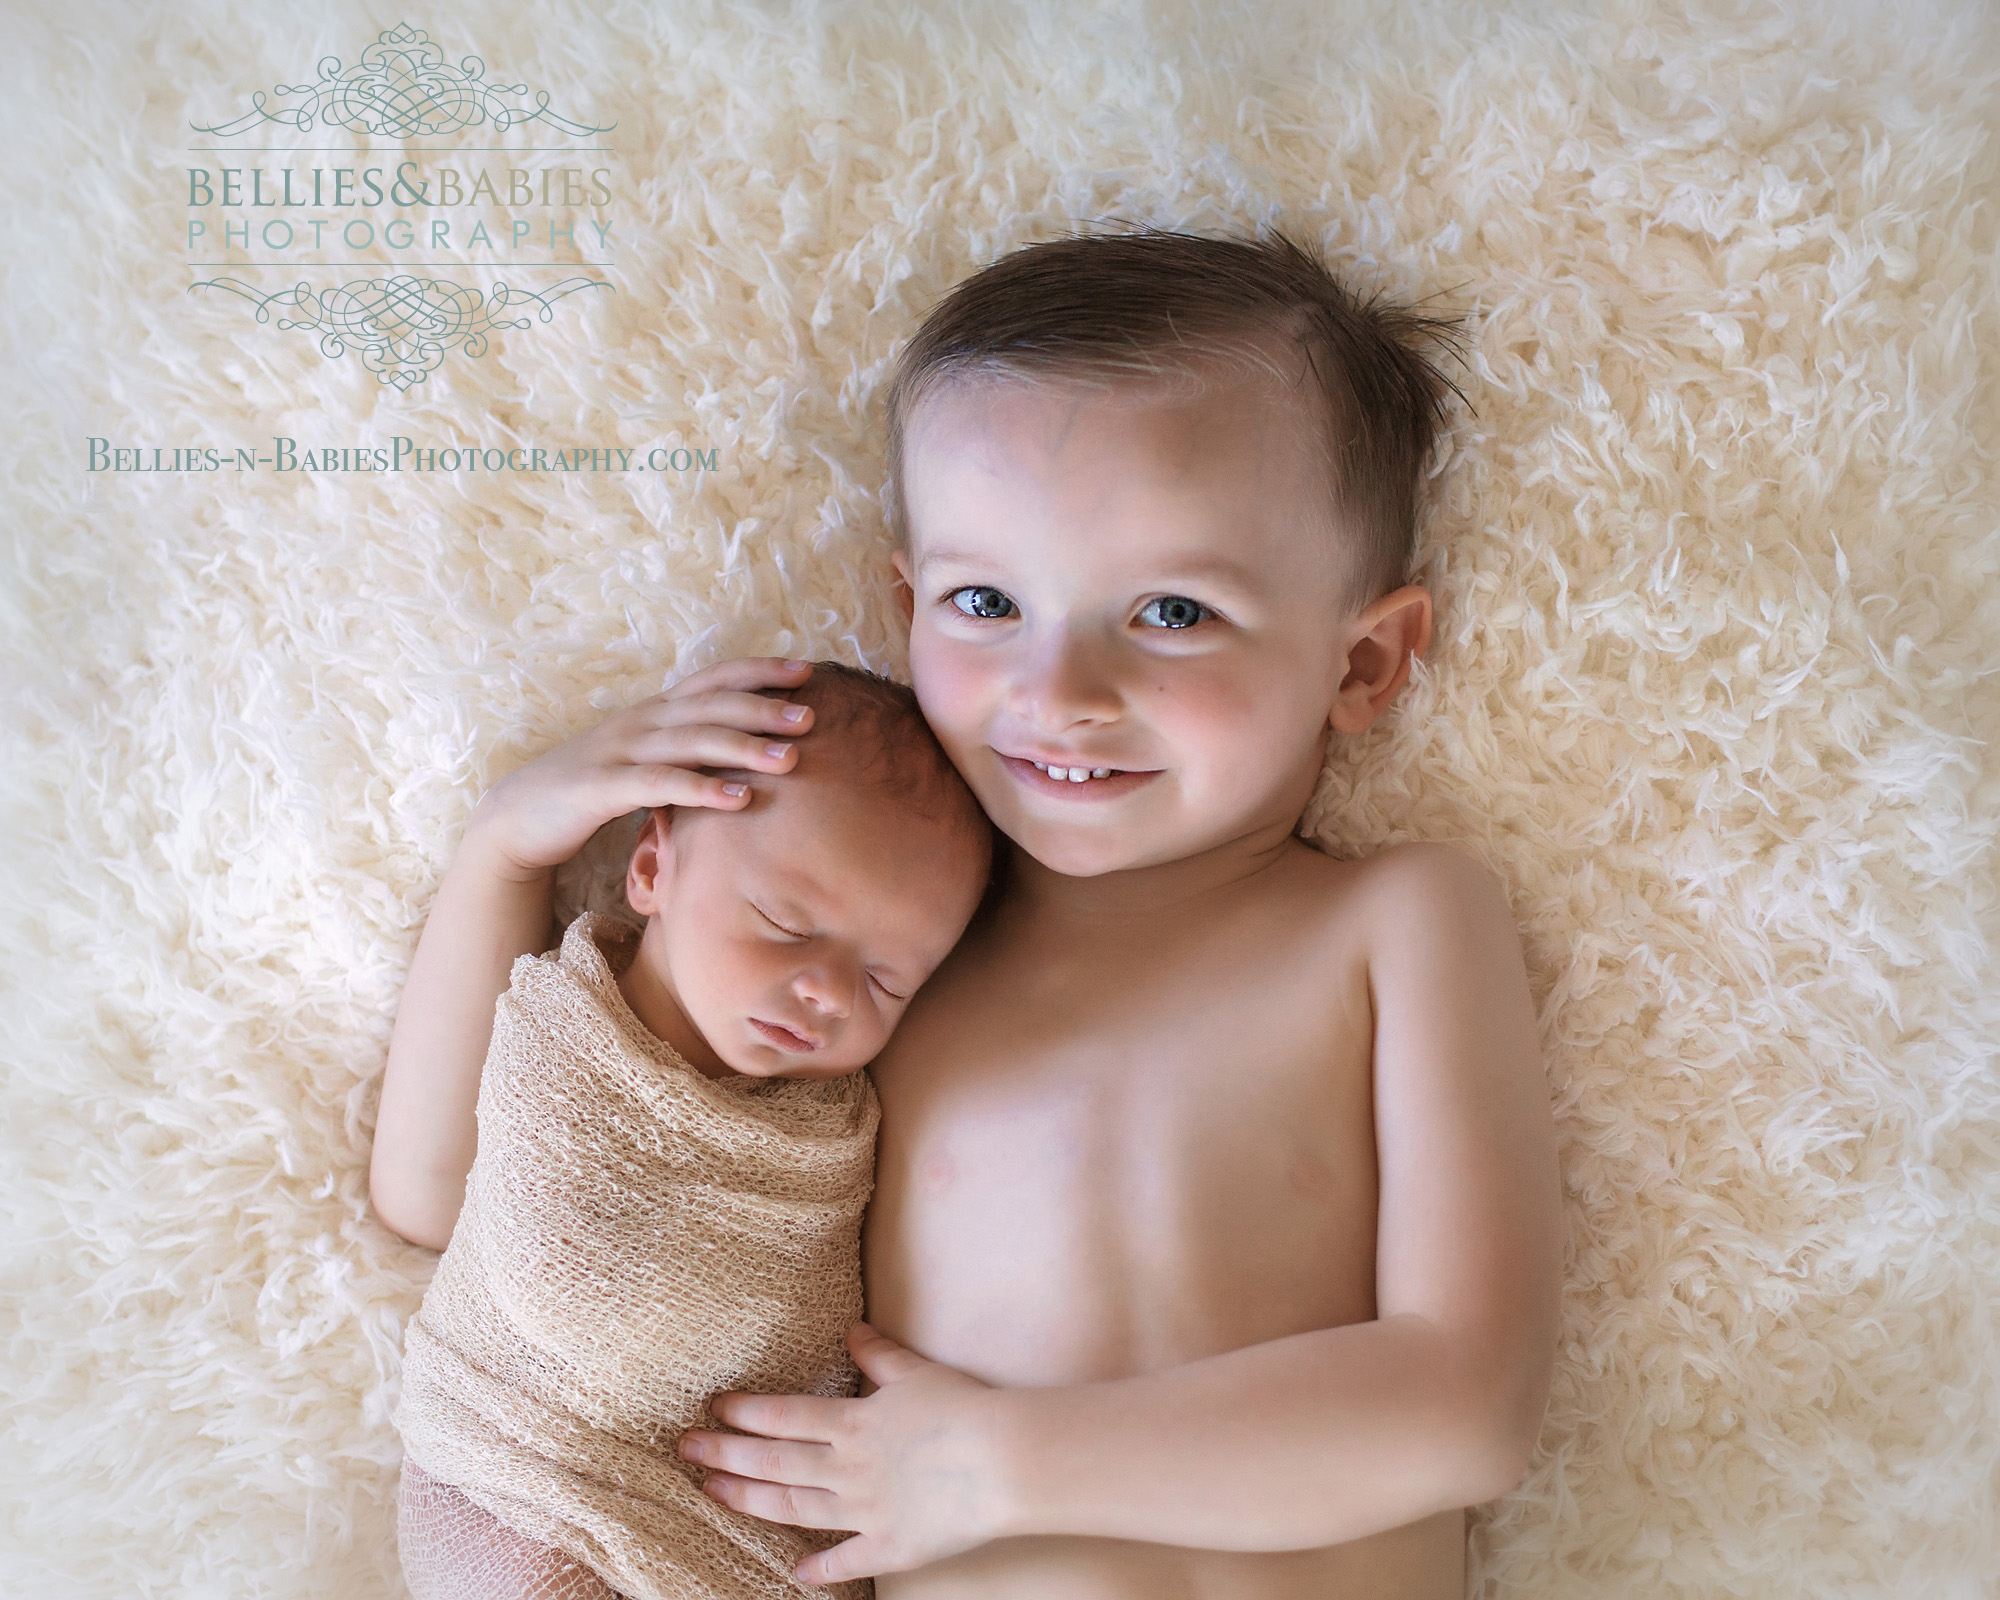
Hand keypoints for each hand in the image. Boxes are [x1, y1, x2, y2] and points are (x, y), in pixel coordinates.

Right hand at [470, 656, 814, 877]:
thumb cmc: (591, 791)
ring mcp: (619, 752)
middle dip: (763, 708)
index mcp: (652, 713)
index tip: (806, 671)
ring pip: (691, 742)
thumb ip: (684, 752)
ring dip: (743, 748)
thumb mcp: (644, 763)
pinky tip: (738, 799)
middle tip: (811, 717)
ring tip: (789, 759)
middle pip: (709, 706)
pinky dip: (702, 789)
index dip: (757, 672)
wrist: (518, 816)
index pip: (711, 680)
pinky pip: (659, 785)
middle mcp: (640, 723)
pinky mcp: (602, 788)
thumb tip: (742, 754)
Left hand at [677, 1323, 1010, 1584]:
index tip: (711, 1408)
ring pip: (794, 1507)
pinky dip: (820, 1568)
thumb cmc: (964, 1408)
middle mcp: (848, 1467)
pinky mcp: (890, 1546)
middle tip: (686, 1450)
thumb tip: (851, 1331)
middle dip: (725, 1454)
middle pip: (774, 1461)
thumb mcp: (916, 1371)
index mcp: (853, 1422)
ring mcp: (865, 1511)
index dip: (744, 1412)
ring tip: (712, 1495)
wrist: (1005, 1459)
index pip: (784, 1416)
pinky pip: (847, 1561)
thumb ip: (879, 1355)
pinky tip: (794, 1571)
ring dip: (748, 1501)